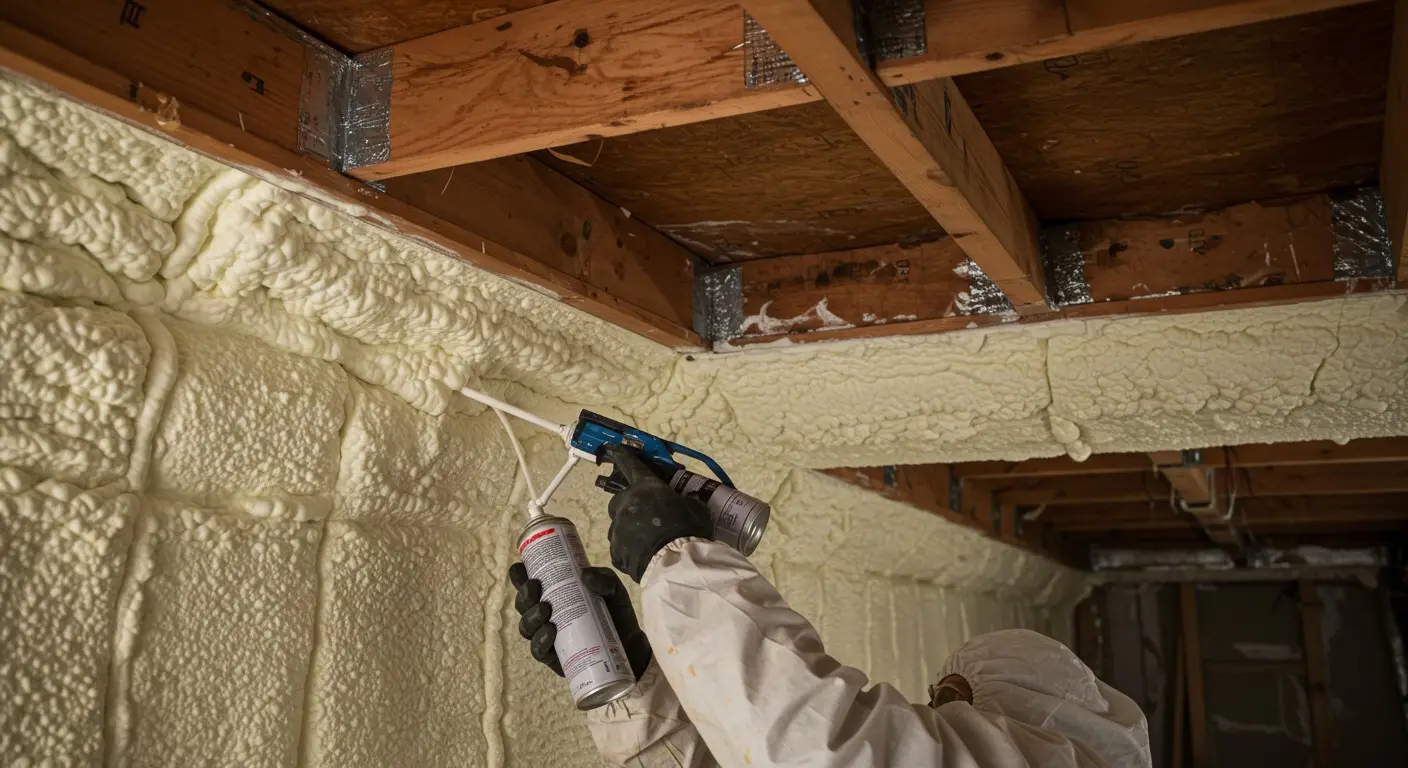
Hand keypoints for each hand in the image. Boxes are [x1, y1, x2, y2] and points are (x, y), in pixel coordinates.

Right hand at [508, 562, 652, 679]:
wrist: (630, 645)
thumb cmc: (616, 613)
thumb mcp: (613, 589)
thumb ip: (604, 579)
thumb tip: (586, 575)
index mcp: (555, 595)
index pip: (530, 584)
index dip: (519, 576)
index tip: (520, 568)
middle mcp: (547, 616)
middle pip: (523, 605)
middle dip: (524, 594)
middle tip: (535, 586)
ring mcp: (548, 637)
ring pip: (527, 627)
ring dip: (531, 617)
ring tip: (545, 609)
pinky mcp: (555, 658)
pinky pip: (539, 651)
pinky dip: (540, 641)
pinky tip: (550, 632)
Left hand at [602, 444, 712, 582]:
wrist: (676, 562)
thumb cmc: (688, 528)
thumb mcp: (696, 509)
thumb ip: (687, 501)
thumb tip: (689, 501)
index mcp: (645, 488)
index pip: (631, 466)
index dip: (621, 457)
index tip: (611, 449)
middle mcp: (626, 505)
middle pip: (619, 500)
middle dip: (628, 505)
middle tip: (645, 515)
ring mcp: (618, 529)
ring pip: (618, 525)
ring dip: (628, 529)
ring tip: (646, 540)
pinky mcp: (615, 552)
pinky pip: (619, 547)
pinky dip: (627, 549)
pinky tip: (642, 555)